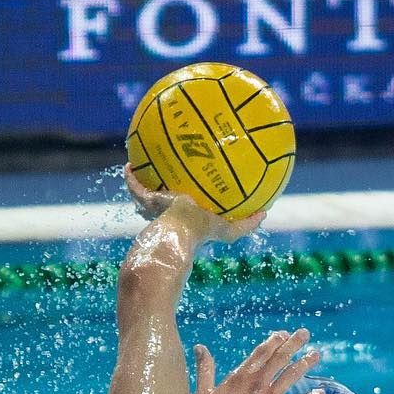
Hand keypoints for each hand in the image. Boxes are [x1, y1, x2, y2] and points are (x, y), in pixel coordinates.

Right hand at [125, 164, 266, 243]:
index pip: (192, 204)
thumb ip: (247, 224)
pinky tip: (128, 165)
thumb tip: (266, 213)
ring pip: (150, 191)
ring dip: (147, 178)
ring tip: (145, 160)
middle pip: (170, 195)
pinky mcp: (147, 201)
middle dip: (170, 184)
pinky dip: (130, 178)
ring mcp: (158, 206)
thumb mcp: (230, 230)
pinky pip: (135, 188)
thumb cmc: (204, 231)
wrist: (180, 232)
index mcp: (192, 214)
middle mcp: (173, 211)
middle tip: (172, 166)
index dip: (193, 195)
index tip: (198, 182)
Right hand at [191, 330, 321, 393]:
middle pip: (279, 359)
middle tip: (304, 333)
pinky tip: (321, 393)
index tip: (282, 334)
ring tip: (315, 354)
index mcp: (240, 377)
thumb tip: (200, 347)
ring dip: (305, 363)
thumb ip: (204, 369)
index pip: (260, 353)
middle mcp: (257, 384)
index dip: (273, 342)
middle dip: (293, 344)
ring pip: (291, 376)